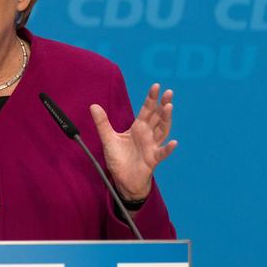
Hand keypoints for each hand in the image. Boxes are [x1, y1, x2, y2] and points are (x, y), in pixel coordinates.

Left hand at [90, 83, 176, 200]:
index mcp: (138, 128)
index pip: (147, 110)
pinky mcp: (152, 159)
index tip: (156, 86)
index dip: (151, 98)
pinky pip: (162, 153)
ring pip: (162, 131)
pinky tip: (173, 143)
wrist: (123, 179)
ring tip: (169, 107)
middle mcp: (147, 135)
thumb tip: (93, 106)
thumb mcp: (108, 139)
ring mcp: (152, 146)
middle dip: (163, 105)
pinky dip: (168, 149)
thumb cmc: (119, 158)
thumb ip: (102, 123)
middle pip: (158, 117)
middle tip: (168, 92)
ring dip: (166, 120)